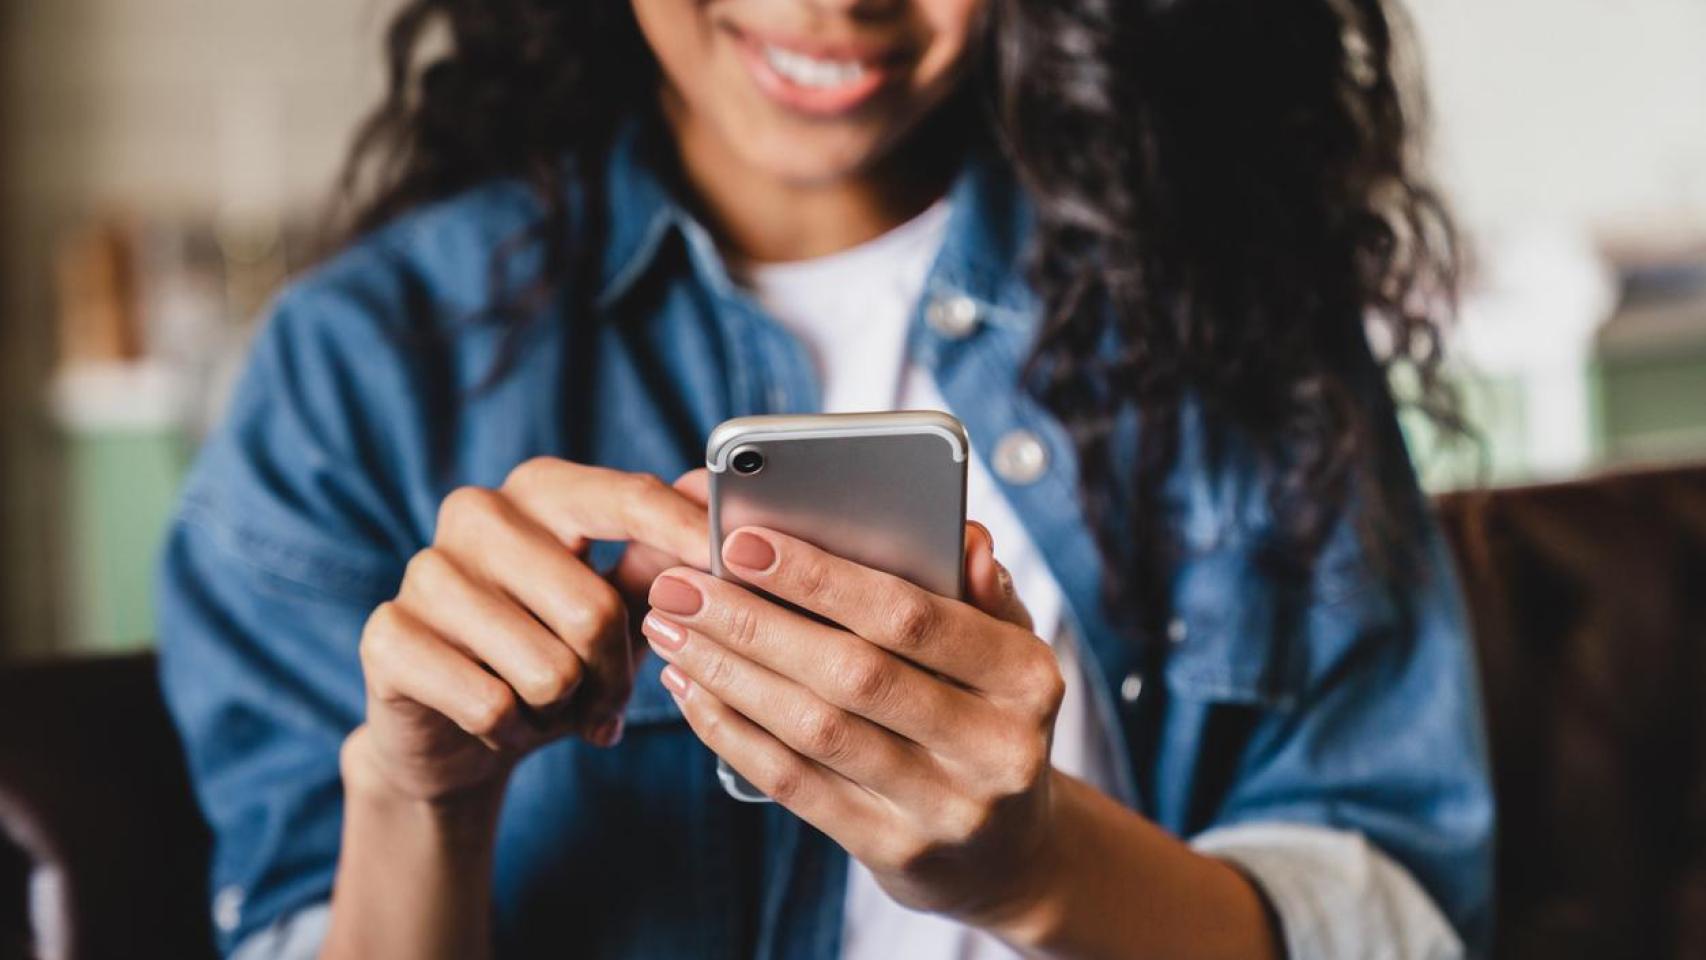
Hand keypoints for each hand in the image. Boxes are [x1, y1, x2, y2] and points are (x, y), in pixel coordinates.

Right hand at [348, 460, 708, 804]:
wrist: (454, 733)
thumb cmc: (551, 653)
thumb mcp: (617, 608)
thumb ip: (661, 558)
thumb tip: (711, 495)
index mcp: (541, 489)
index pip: (626, 498)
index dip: (684, 534)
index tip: (730, 562)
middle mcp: (477, 513)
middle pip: (594, 609)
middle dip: (615, 675)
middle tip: (606, 700)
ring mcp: (425, 570)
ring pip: (547, 668)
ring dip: (562, 709)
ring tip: (546, 705)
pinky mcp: (387, 636)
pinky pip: (491, 704)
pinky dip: (512, 731)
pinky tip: (500, 722)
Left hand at [639, 522, 1067, 929]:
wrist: (1010, 854)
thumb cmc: (989, 717)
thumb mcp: (1008, 651)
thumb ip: (980, 590)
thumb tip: (963, 536)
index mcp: (1027, 677)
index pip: (913, 617)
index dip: (821, 578)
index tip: (742, 542)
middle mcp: (996, 747)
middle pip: (853, 674)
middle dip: (753, 623)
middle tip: (680, 586)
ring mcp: (945, 808)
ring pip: (816, 731)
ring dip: (729, 674)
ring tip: (671, 630)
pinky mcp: (894, 852)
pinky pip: (796, 784)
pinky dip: (733, 732)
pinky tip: (692, 691)